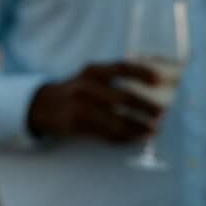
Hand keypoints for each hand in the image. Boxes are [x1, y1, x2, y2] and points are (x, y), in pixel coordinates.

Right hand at [27, 63, 162, 142]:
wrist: (44, 105)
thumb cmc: (79, 90)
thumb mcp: (91, 77)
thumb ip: (116, 79)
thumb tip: (155, 92)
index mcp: (92, 71)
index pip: (120, 67)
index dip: (141, 72)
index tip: (159, 81)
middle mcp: (85, 86)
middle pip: (123, 97)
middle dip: (146, 107)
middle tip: (161, 114)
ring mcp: (79, 107)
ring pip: (116, 121)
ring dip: (138, 128)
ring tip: (152, 131)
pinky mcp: (76, 124)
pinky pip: (105, 134)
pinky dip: (124, 137)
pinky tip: (135, 138)